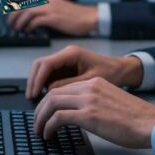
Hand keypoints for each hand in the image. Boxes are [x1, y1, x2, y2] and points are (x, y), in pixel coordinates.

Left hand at [7, 0, 96, 35]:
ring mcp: (50, 8)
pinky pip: (37, 21)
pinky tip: (29, 31)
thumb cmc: (74, 16)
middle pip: (24, 4)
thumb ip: (45, 10)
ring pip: (28, 12)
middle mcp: (47, 0)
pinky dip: (30, 26)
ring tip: (17, 29)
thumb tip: (33, 17)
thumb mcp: (57, 8)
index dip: (15, 5)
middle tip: (11, 23)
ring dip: (20, 21)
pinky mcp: (54, 17)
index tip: (9, 13)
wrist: (88, 17)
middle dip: (14, 14)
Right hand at [25, 44, 143, 98]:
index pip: (46, 64)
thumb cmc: (112, 73)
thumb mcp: (91, 81)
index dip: (37, 80)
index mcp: (72, 54)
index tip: (34, 94)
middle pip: (40, 65)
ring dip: (38, 84)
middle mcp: (66, 55)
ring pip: (43, 71)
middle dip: (33, 81)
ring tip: (37, 101)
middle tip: (31, 98)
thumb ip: (70, 85)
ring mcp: (65, 62)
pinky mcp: (66, 69)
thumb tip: (51, 93)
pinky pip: (50, 76)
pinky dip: (45, 86)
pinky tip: (47, 99)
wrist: (123, 71)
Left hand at [33, 77, 154, 147]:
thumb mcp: (111, 102)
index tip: (45, 113)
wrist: (149, 123)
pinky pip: (58, 118)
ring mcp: (88, 100)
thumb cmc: (135, 119)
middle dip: (40, 109)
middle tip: (37, 123)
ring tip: (39, 131)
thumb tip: (78, 116)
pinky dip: (48, 126)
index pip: (63, 87)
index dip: (49, 101)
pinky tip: (49, 135)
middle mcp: (89, 88)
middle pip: (53, 93)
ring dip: (40, 118)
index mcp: (95, 83)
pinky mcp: (88, 115)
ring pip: (51, 103)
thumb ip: (94, 103)